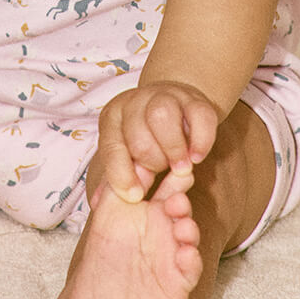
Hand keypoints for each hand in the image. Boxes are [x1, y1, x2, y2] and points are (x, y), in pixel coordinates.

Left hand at [96, 81, 219, 203]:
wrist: (174, 103)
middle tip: (163, 172)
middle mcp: (135, 102)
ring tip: (181, 169)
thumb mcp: (125, 151)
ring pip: (162, 117)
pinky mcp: (195, 99)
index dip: (122, 175)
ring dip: (173, 150)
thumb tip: (99, 202)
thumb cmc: (145, 135)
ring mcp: (166, 96)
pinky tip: (197, 156)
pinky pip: (199, 116)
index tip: (136, 197)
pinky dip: (200, 141)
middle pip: (138, 135)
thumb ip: (116, 174)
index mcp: (113, 117)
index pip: (111, 147)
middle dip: (152, 162)